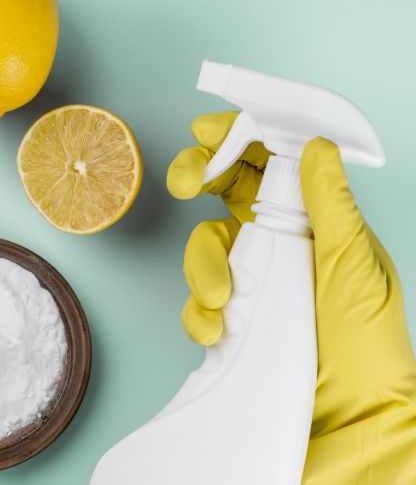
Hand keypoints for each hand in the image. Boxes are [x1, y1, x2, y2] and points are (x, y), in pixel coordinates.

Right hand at [168, 112, 415, 483]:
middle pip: (225, 193)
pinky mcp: (233, 321)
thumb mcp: (354, 266)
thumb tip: (314, 147)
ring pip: (205, 247)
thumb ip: (330, 205)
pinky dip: (199, 315)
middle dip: (197, 178)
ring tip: (220, 298)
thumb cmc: (369, 348)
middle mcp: (283, 245)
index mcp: (317, 223)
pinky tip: (217, 331)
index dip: (237, 140)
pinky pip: (198, 303)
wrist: (350, 420)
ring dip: (202, 266)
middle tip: (183, 182)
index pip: (272, 165)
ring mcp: (255, 283)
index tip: (207, 131)